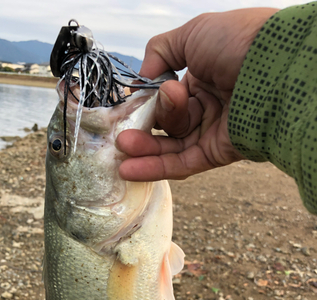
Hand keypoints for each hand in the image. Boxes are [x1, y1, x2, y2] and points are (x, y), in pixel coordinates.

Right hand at [117, 8, 277, 180]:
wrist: (272, 65)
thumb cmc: (236, 43)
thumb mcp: (193, 33)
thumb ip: (161, 50)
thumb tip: (143, 75)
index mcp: (202, 77)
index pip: (166, 97)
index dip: (147, 104)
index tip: (130, 106)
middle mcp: (206, 106)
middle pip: (166, 124)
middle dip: (143, 128)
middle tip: (124, 132)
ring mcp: (211, 131)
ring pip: (170, 146)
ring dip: (144, 149)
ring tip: (123, 147)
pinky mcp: (217, 153)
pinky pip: (181, 164)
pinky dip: (155, 168)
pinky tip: (130, 169)